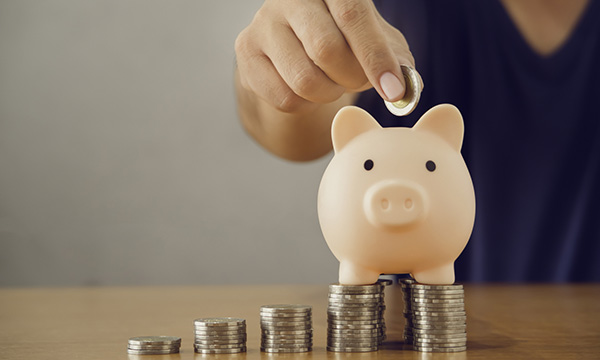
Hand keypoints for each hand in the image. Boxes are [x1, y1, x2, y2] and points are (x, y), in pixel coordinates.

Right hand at [235, 0, 415, 113]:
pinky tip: (308, 89)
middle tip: (357, 79)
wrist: (294, 43)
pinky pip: (284, 97)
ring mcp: (263, 22)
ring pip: (304, 80)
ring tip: (331, 82)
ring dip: (328, 94)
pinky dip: (305, 104)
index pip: (354, 16)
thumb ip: (396, 58)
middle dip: (352, 78)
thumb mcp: (375, 39)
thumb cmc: (343, 37)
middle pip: (326, 50)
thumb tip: (406, 88)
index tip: (392, 91)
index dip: (376, 57)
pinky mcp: (246, 50)